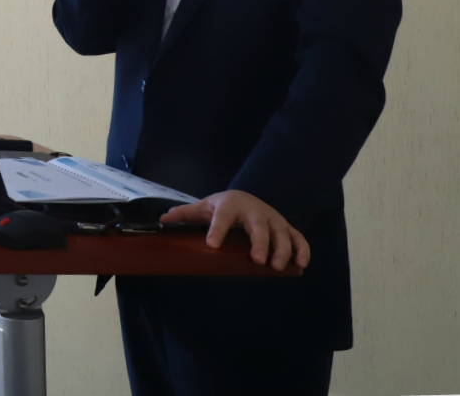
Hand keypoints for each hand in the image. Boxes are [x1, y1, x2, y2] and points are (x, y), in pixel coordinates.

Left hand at [160, 190, 310, 270]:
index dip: (217, 230)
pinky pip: (298, 238)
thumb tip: (162, 220)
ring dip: (281, 249)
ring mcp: (273, 219)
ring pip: (281, 233)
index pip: (222, 216)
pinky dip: (302, 249)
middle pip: (258, 226)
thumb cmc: (223, 206)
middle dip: (260, 242)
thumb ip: (185, 214)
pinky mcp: (286, 228)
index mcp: (230, 205)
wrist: (246, 197)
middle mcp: (254, 211)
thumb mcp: (204, 207)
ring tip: (276, 267)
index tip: (212, 245)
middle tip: (258, 260)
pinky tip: (300, 264)